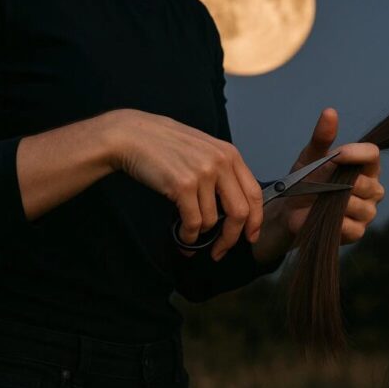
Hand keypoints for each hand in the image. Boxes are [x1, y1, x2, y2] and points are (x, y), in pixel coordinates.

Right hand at [107, 109, 262, 260]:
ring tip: (190, 234)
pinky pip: (193, 222)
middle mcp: (221, 163)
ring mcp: (203, 174)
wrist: (132, 136)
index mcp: (230, 154)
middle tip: (221, 251)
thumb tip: (235, 206)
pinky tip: (183, 236)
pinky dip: (188, 235)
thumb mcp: (204, 150)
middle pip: (240, 212)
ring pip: (212, 220)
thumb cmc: (166, 145)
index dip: (256, 220)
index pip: (255, 193)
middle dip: (232, 237)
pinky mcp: (183, 185)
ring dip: (201, 234)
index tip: (251, 236)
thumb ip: (223, 171)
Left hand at [253, 108, 383, 262]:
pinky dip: (334, 222)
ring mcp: (367, 211)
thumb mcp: (311, 156)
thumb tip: (330, 112)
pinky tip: (322, 216)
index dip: (357, 153)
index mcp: (365, 166)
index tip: (337, 154)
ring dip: (334, 203)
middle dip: (339, 183)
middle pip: (366, 182)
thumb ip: (322, 136)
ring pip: (359, 205)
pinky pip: (352, 226)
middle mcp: (372, 188)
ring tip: (318, 200)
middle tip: (319, 185)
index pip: (373, 153)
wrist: (289, 211)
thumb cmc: (305, 180)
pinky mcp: (358, 231)